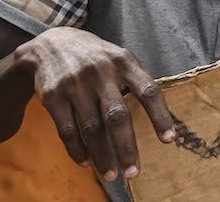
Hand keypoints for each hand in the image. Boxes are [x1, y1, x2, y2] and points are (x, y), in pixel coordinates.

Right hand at [13, 27, 174, 181]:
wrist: (50, 44)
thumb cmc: (96, 57)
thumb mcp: (119, 58)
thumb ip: (137, 81)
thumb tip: (160, 117)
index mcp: (124, 62)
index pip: (148, 91)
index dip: (160, 116)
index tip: (169, 140)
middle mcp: (101, 72)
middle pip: (117, 116)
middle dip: (126, 148)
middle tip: (134, 172)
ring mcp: (75, 84)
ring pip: (91, 128)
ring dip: (102, 156)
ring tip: (111, 175)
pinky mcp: (53, 96)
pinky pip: (67, 130)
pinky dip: (78, 150)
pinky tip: (87, 162)